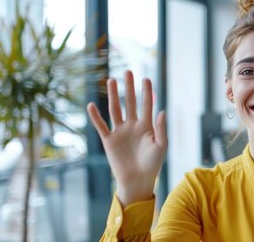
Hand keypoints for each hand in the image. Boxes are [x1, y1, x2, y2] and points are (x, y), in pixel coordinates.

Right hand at [87, 71, 167, 205]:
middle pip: (130, 102)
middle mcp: (132, 126)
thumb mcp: (161, 146)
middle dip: (129, 88)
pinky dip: (96, 116)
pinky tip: (92, 105)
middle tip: (128, 72)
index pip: (146, 105)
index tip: (146, 78)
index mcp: (147, 126)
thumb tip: (162, 111)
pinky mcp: (109, 141)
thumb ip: (161, 129)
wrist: (138, 181)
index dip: (147, 92)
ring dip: (113, 96)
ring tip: (111, 80)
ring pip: (116, 110)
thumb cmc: (152, 165)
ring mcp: (120, 132)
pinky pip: (101, 126)